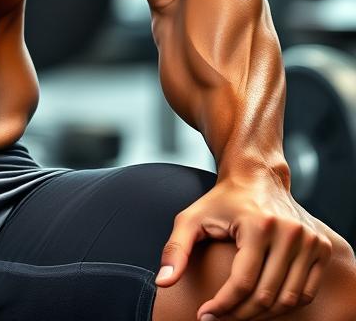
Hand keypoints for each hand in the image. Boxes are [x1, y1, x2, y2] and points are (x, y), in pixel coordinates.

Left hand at [154, 172, 332, 319]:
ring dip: (262, 315)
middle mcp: (289, 232)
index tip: (205, 316)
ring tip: (238, 313)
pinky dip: (284, 305)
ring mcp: (309, 240)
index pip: (243, 282)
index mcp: (258, 225)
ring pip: (288, 299)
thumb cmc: (221, 200)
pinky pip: (305, 292)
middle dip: (240, 314)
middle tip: (219, 319)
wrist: (256, 177)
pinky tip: (261, 304)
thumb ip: (176, 249)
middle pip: (267, 295)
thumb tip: (163, 283)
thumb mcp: (191, 218)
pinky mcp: (320, 247)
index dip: (223, 305)